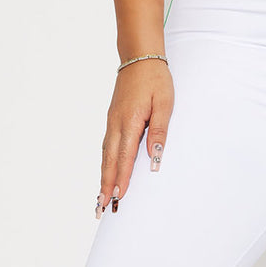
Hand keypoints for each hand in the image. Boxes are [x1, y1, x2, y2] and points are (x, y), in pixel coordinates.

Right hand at [95, 60, 174, 215]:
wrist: (139, 58)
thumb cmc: (155, 80)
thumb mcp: (165, 103)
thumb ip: (159, 130)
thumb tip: (155, 157)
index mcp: (130, 121)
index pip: (125, 156)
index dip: (121, 178)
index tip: (118, 197)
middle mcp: (116, 124)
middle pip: (109, 161)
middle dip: (106, 186)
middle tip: (101, 208)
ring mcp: (112, 122)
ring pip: (105, 155)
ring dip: (103, 178)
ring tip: (100, 199)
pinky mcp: (112, 120)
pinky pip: (107, 147)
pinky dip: (105, 164)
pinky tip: (106, 174)